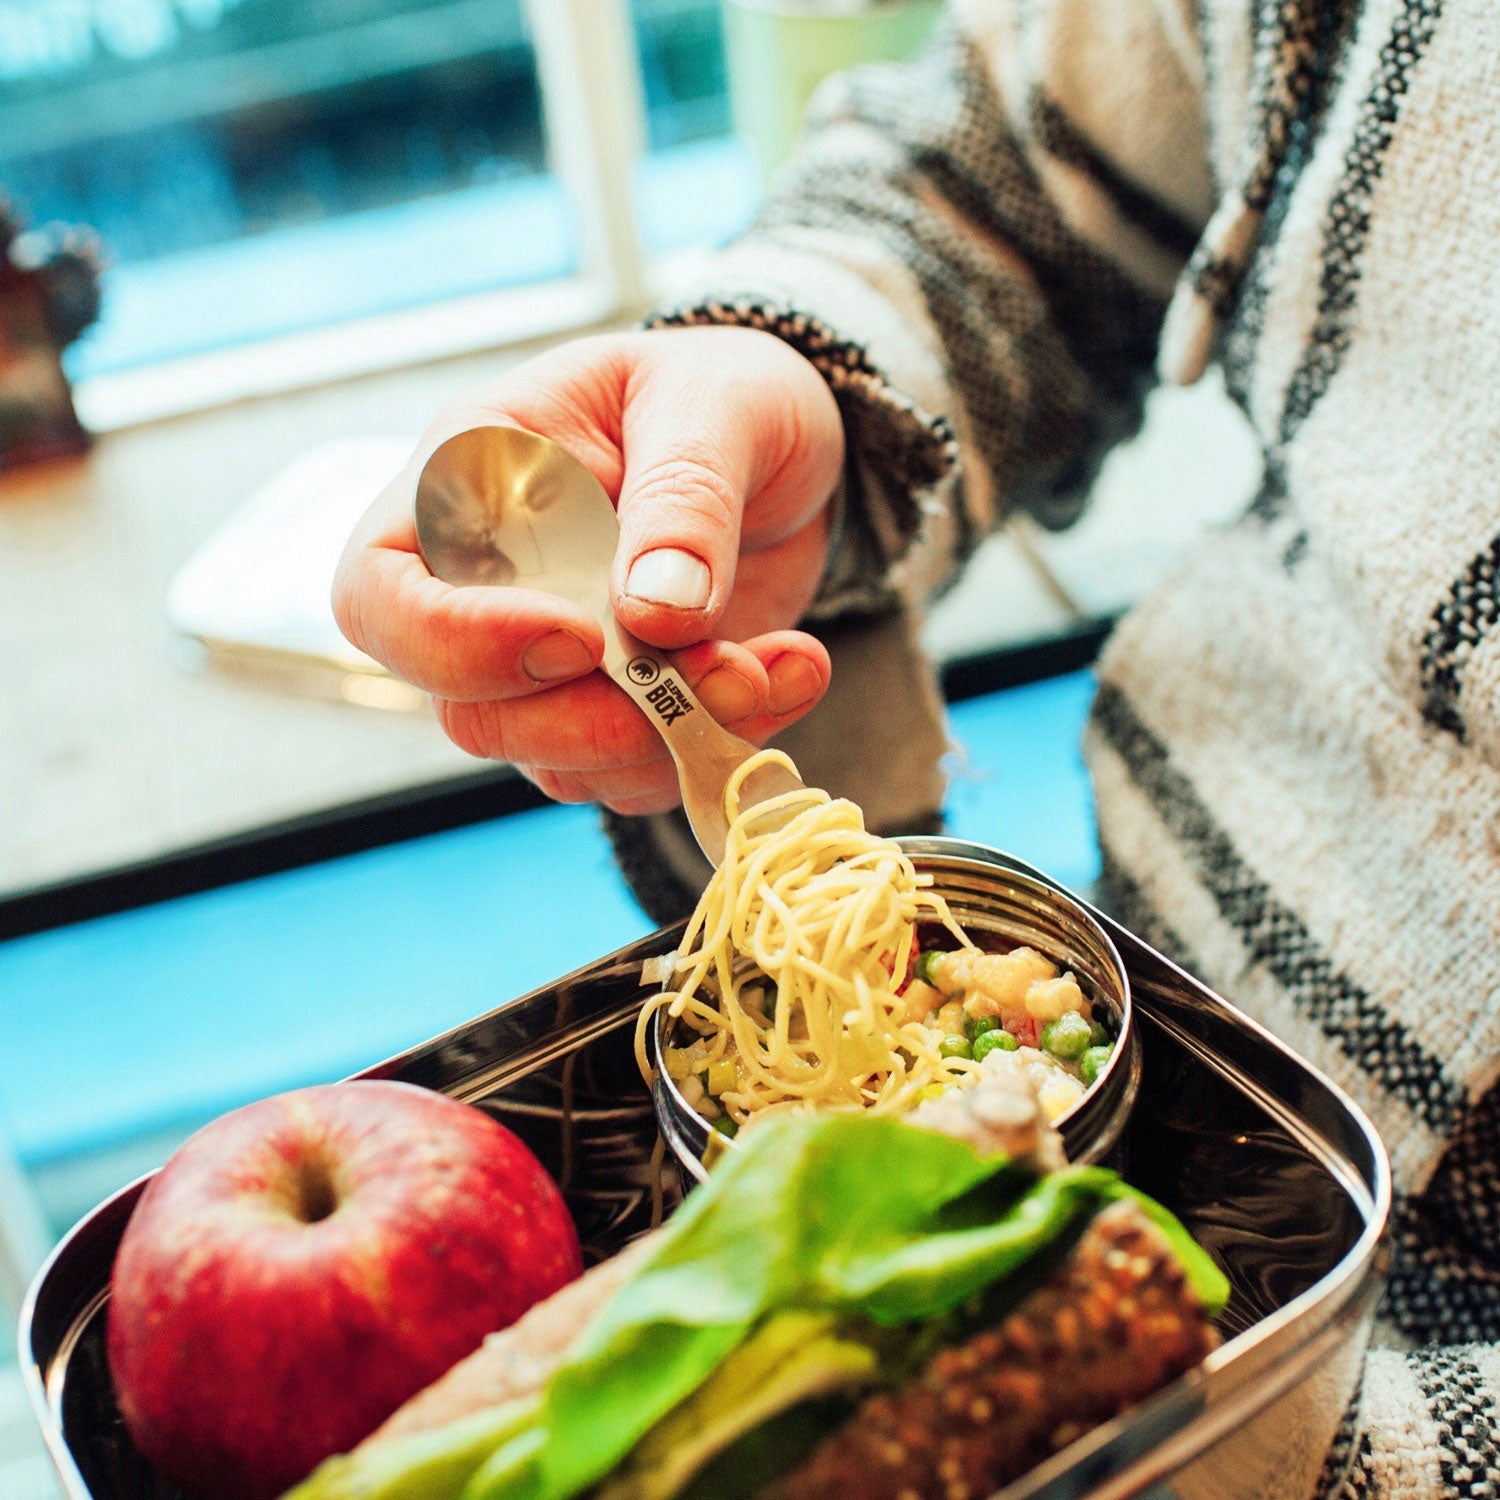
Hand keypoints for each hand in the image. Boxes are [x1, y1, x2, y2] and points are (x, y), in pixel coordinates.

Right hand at [333, 326, 844, 814]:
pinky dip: (721, 745)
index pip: (379, 592)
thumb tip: (657, 612)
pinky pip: (638, 774)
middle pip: (472, 712)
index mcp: (469, 481)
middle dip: (604, 720)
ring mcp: (548, 663)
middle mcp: (488, 587)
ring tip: (778, 665)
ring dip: (678, 738)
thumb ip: (684, 497)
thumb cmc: (725, 394)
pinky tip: (789, 673)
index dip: (451, 643)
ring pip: (560, 761)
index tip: (580, 641)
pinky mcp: (615, 709)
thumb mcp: (717, 405)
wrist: (788, 451)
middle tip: (727, 669)